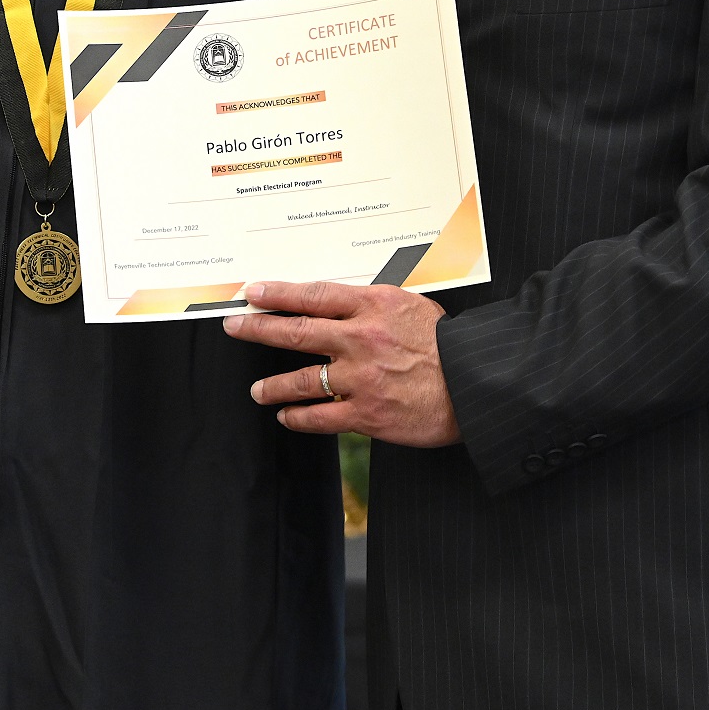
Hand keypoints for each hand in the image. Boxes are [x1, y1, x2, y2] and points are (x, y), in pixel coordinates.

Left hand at [223, 280, 461, 445]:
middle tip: (234, 326)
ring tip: (256, 389)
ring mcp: (360, 378)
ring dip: (272, 385)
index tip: (254, 292)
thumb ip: (374, 305)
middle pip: (296, 331)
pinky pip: (320, 417)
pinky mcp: (366, 414)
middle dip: (258, 329)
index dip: (278, 293)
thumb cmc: (448, 345)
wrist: (474, 385)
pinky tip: (286, 416)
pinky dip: (297, 417)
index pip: (314, 295)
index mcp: (373, 306)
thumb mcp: (412, 305)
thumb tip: (341, 304)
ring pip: (300, 380)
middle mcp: (360, 339)